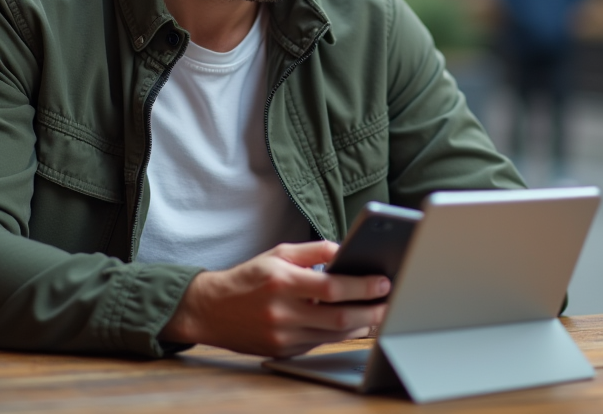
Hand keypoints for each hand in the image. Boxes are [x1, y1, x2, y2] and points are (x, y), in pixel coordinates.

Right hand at [160, 241, 389, 356]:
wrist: (211, 309)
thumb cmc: (249, 277)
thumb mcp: (278, 253)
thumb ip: (315, 250)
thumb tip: (348, 250)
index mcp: (282, 282)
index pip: (332, 288)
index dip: (362, 287)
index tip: (384, 281)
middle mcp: (282, 312)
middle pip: (339, 319)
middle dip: (372, 312)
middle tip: (392, 302)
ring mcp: (282, 337)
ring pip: (333, 335)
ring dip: (361, 325)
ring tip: (379, 313)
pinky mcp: (283, 352)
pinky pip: (320, 344)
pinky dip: (339, 335)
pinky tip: (354, 324)